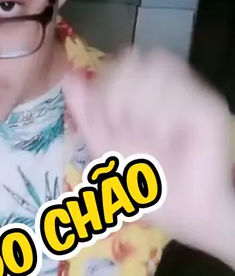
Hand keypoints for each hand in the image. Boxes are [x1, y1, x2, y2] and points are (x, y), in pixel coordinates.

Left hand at [63, 48, 234, 261]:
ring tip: (150, 135)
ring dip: (140, 106)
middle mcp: (169, 88)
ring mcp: (191, 95)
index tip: (110, 122)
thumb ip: (85, 113)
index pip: (119, 63)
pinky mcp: (207, 110)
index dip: (106, 87)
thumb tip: (67, 79)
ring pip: (154, 69)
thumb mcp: (104, 149)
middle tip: (127, 129)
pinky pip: (177, 94)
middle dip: (118, 96)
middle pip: (132, 60)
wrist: (182, 215)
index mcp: (144, 94)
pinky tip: (166, 137)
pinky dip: (162, 117)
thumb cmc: (146, 187)